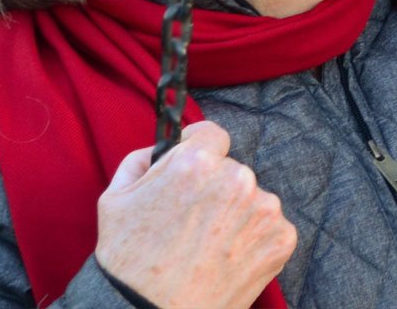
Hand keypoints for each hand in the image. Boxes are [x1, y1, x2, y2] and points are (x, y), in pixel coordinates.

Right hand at [95, 120, 296, 308]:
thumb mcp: (115, 199)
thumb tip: (164, 146)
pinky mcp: (281, 239)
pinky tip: (227, 259)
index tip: (195, 170)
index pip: (212, 135)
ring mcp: (263, 209)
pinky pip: (269, 227)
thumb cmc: (128, 262)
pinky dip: (253, 240)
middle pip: (231, 170)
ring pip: (252, 199)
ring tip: (207, 247)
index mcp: (197, 162)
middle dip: (215, 189)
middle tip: (192, 223)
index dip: (200, 150)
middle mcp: (237, 178)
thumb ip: (143, 160)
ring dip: (236, 215)